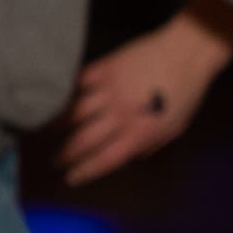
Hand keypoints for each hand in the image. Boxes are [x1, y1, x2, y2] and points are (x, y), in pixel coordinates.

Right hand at [61, 0, 232, 184]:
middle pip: (84, 140)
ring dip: (57, 125)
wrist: (185, 54)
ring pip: (74, 112)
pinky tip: (55, 100)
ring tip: (46, 132)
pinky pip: (77, 84)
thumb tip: (128, 155)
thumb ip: (150, 143)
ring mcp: (109, 91)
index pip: (106, 159)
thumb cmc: (185, 93)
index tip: (70, 178)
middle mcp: (121, 115)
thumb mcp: (175, 127)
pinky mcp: (103, 69)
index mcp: (141, 132)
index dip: (85, 171)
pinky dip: (65, 94)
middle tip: (54, 161)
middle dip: (65, 154)